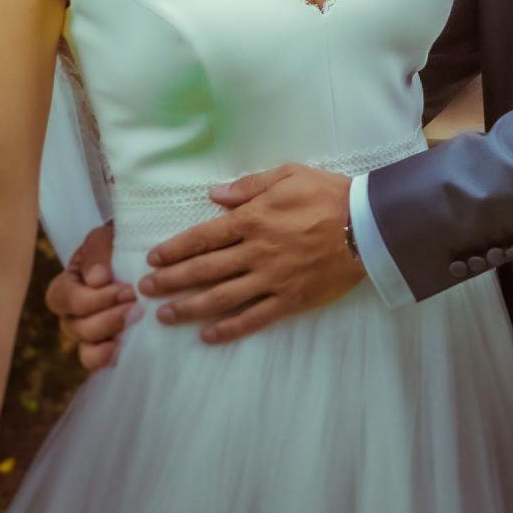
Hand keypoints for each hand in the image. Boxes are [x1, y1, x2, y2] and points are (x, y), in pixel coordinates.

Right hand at [43, 220, 140, 370]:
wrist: (141, 253)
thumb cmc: (117, 243)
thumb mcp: (104, 238)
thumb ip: (97, 252)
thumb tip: (96, 280)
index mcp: (65, 287)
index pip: (64, 300)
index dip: (92, 299)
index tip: (124, 289)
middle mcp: (72, 316)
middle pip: (78, 327)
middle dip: (108, 317)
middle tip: (136, 304)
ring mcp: (89, 334)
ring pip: (87, 349)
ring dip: (112, 334)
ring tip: (137, 319)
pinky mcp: (108, 346)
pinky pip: (99, 362)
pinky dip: (109, 358)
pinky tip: (124, 347)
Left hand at [139, 164, 363, 343]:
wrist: (368, 225)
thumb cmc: (328, 194)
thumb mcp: (289, 175)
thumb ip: (250, 186)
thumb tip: (214, 195)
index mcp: (253, 219)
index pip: (204, 237)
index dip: (175, 249)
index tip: (153, 258)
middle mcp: (256, 252)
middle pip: (204, 270)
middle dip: (171, 280)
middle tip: (144, 290)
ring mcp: (272, 279)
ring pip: (222, 297)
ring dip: (189, 308)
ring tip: (165, 317)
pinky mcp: (290, 299)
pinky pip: (254, 318)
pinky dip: (230, 329)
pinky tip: (208, 337)